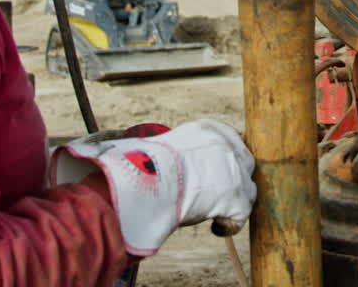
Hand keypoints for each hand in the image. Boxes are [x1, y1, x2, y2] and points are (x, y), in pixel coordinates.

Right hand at [51, 119, 255, 255]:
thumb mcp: (153, 145)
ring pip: (248, 189)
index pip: (228, 136)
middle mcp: (229, 145)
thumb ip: (151, 146)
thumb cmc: (143, 163)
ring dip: (234, 201)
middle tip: (220, 191)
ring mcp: (238, 171)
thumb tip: (110, 148)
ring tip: (217, 213)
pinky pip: (241, 215)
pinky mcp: (240, 198)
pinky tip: (215, 228)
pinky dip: (229, 224)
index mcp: (209, 128)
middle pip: (244, 160)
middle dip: (235, 176)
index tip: (215, 168)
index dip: (223, 155)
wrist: (151, 178)